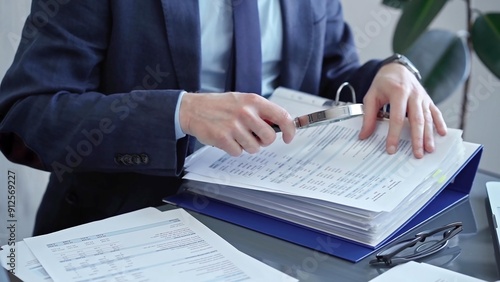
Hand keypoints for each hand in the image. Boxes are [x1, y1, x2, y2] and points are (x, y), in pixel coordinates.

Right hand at [179, 92, 295, 155]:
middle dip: (263, 141)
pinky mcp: (223, 138)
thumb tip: (279, 127)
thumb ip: (260, 112)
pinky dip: (234, 149)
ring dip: (246, 146)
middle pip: (269, 138)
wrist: (193, 109)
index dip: (290, 130)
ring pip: (254, 148)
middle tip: (253, 136)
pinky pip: (238, 153)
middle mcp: (246, 112)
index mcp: (253, 101)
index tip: (289, 138)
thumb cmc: (220, 106)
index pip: (282, 116)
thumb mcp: (242, 101)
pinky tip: (226, 139)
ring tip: (236, 135)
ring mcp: (234, 126)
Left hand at [359, 63, 447, 158]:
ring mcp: (423, 97)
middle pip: (417, 119)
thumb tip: (364, 135)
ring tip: (429, 149)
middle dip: (417, 138)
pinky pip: (435, 112)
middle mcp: (413, 95)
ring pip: (428, 118)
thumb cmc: (383, 83)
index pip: (397, 118)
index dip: (394, 135)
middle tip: (418, 154)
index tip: (391, 149)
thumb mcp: (371, 96)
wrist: (397, 68)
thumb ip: (368, 116)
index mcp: (398, 92)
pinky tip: (442, 134)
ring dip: (429, 135)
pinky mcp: (428, 100)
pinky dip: (440, 123)